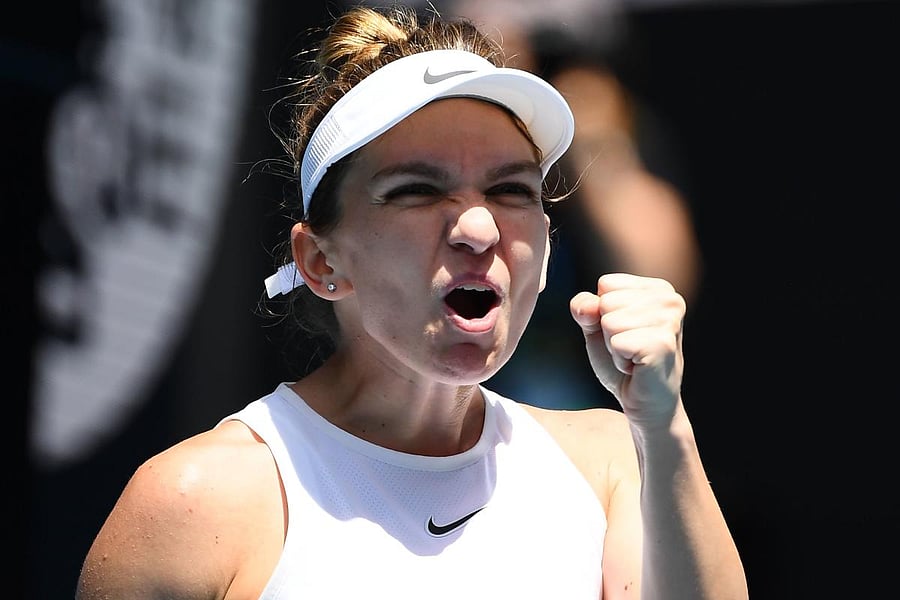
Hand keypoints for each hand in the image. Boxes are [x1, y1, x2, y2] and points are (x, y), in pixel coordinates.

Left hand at [570, 273, 685, 428]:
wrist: (645, 403)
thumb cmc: (625, 363)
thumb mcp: (597, 327)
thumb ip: (585, 307)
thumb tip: (588, 305)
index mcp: (657, 289)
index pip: (606, 284)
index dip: (604, 313)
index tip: (625, 332)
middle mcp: (670, 299)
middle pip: (606, 302)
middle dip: (609, 331)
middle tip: (629, 348)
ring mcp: (670, 321)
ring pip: (610, 322)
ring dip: (615, 347)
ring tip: (634, 358)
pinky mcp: (663, 344)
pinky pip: (617, 342)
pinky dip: (620, 360)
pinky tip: (637, 367)